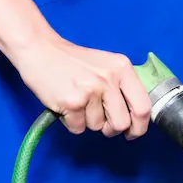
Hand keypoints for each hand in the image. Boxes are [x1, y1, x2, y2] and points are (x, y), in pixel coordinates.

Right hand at [14, 34, 151, 138]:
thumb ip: (123, 87)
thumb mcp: (107, 66)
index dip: (139, 126)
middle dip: (111, 129)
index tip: (132, 132)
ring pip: (98, 127)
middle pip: (122, 123)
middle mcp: (110, 79)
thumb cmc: (74, 62)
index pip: (143, 107)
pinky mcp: (72, 102)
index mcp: (123, 69)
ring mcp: (91, 91)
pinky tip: (66, 105)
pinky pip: (78, 128)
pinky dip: (71, 122)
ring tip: (78, 102)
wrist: (39, 49)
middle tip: (101, 123)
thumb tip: (135, 118)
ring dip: (87, 121)